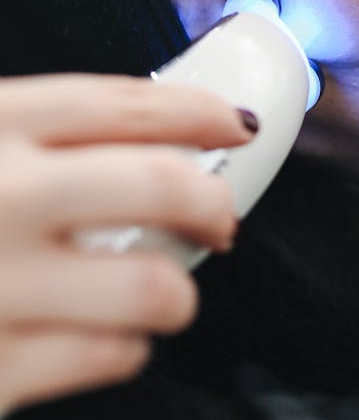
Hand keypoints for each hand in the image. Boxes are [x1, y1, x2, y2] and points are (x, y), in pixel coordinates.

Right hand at [0, 72, 255, 412]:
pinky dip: (125, 346)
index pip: (127, 104)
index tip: (234, 123)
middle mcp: (2, 196)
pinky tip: (107, 335)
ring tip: (161, 290)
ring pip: (152, 287)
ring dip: (175, 290)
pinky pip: (104, 357)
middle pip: (163, 184)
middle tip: (221, 216)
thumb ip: (27, 132)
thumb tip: (138, 134)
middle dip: (214, 201)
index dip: (199, 110)